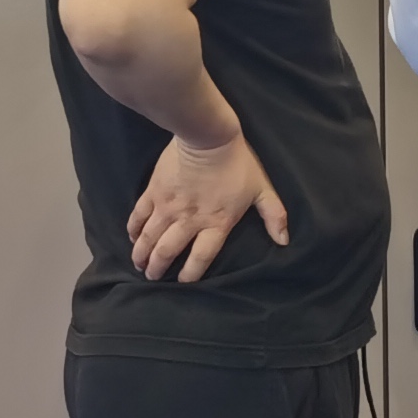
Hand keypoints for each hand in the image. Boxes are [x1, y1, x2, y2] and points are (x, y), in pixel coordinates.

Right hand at [126, 130, 287, 284]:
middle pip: (168, 251)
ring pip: (150, 237)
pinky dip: (133, 229)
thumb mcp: (262, 189)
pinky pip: (139, 215)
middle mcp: (189, 220)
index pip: (201, 257)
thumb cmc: (237, 163)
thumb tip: (284, 241)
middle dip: (157, 268)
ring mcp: (168, 207)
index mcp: (216, 223)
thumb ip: (274, 216)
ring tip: (138, 264)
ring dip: (141, 254)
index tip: (183, 281)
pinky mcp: (154, 192)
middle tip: (152, 276)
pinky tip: (132, 237)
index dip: (190, 273)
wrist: (207, 136)